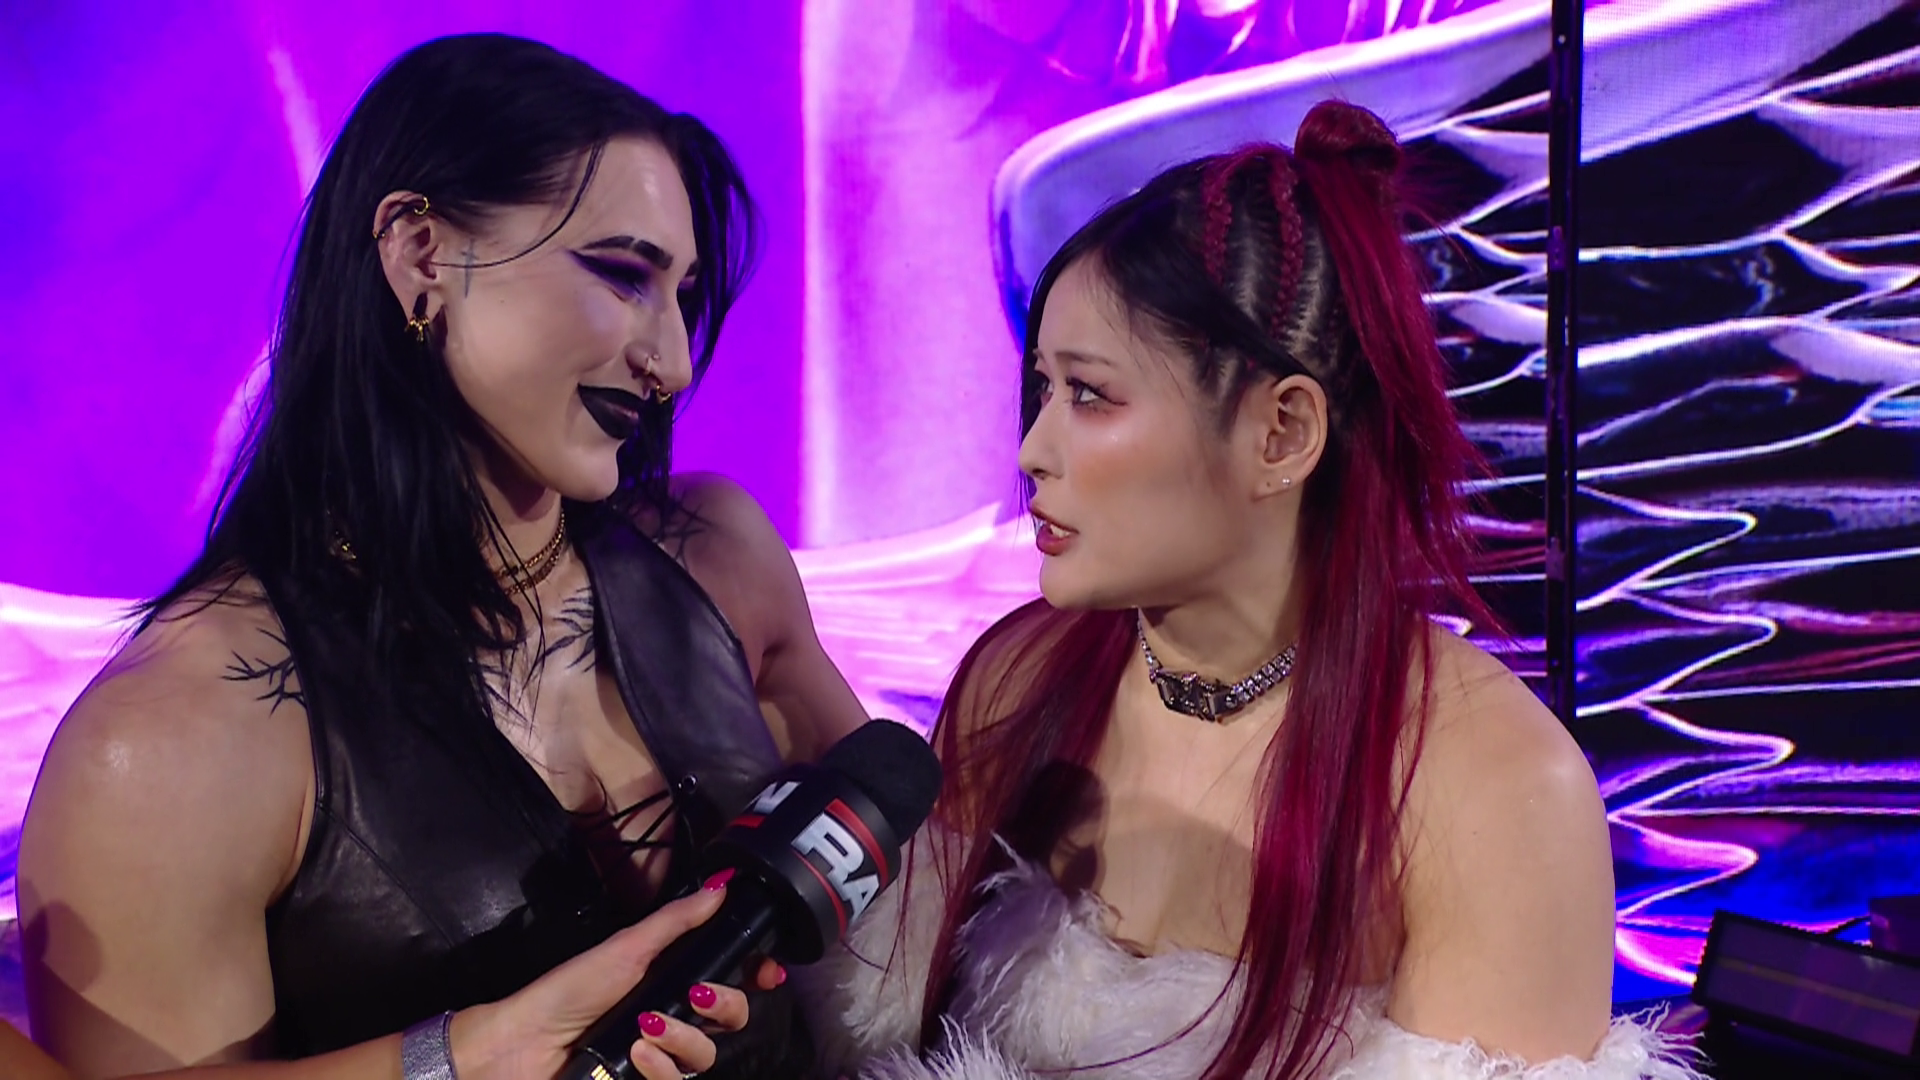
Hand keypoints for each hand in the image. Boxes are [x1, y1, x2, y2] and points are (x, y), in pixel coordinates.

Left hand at [450, 882, 784, 1079]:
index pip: (731, 979)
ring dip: (682, 1039)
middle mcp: (673, 1017)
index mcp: (672, 979)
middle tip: (696, 996)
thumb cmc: (570, 991)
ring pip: (706, 1055)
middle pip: (732, 1018)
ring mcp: (659, 1055)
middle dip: (726, 1005)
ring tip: (644, 1031)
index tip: (768, 972)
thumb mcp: (627, 947)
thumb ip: (677, 920)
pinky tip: (634, 1054)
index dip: (756, 976)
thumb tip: (723, 885)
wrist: (525, 1043)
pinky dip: (659, 1067)